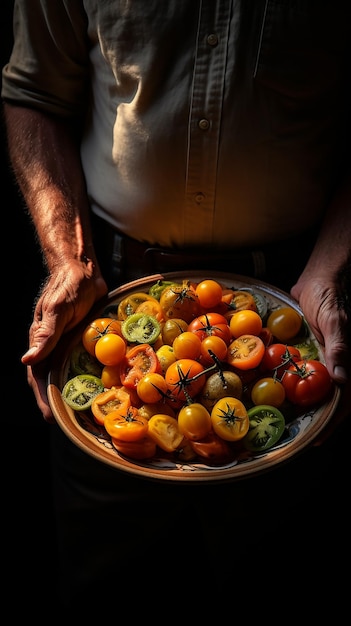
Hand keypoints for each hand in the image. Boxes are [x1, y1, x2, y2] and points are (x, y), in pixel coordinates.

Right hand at [21, 259, 107, 421]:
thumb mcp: (59, 309)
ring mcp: (69, 342)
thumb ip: (46, 335)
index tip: (51, 418)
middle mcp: (54, 345)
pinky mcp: (84, 338)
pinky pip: (86, 360)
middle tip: (76, 422)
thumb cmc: (69, 285)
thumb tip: (27, 360)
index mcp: (42, 341)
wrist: (84, 268)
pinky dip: (92, 373)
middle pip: (54, 379)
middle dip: (62, 401)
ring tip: (90, 410)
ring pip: (70, 372)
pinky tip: (105, 384)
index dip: (44, 398)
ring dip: (78, 389)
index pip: (39, 376)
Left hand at [291, 274, 350, 440]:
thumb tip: (342, 379)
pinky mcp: (315, 351)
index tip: (316, 438)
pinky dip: (300, 387)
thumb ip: (340, 347)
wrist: (319, 276)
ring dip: (309, 406)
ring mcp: (328, 358)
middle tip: (298, 436)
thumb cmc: (328, 295)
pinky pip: (310, 374)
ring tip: (291, 423)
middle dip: (319, 420)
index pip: (345, 399)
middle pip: (333, 400)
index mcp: (349, 360)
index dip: (332, 421)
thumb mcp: (334, 319)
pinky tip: (285, 394)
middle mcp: (340, 363)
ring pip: (321, 390)